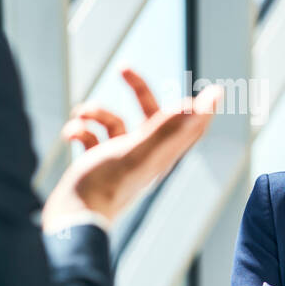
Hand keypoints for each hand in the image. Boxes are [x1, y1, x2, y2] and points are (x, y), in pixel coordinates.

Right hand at [43, 68, 222, 226]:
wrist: (71, 218)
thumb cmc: (106, 184)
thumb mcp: (138, 150)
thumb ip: (170, 125)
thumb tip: (209, 100)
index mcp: (160, 154)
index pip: (191, 128)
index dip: (202, 109)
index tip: (213, 89)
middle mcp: (143, 156)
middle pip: (150, 116)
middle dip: (136, 89)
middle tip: (122, 67)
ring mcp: (119, 161)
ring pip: (114, 123)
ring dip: (95, 112)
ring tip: (80, 116)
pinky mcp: (96, 165)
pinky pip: (92, 137)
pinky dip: (80, 130)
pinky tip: (71, 135)